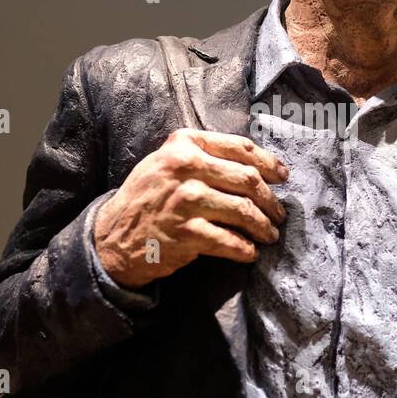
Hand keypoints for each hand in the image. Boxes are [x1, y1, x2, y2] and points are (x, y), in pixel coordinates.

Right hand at [92, 128, 288, 287]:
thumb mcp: (167, 162)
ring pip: (244, 211)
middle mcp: (185, 168)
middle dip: (270, 200)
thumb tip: (256, 165)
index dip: (269, 163)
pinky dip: (245, 249)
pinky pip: (230, 241)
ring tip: (270, 235)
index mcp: (184, 144)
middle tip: (279, 213)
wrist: (113, 235)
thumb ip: (204, 155)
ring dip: (263, 226)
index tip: (283, 176)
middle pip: (247, 180)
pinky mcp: (187, 234)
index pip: (240, 148)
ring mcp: (185, 201)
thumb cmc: (148, 197)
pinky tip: (250, 252)